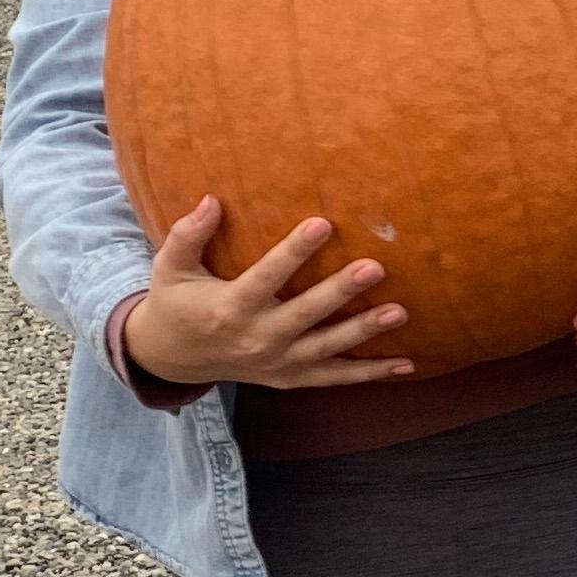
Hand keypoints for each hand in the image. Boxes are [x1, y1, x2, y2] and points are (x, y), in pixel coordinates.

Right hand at [121, 199, 410, 389]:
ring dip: (364, 331)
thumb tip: (212, 199)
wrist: (171, 358)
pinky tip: (406, 363)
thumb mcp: (170, 267)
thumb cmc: (175, 302)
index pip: (266, 276)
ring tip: (400, 312)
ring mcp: (276, 363)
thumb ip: (188, 234)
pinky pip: (334, 377)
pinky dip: (370, 374)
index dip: (294, 251)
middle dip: (340, 292)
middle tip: (376, 267)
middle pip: (305, 314)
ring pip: (327, 348)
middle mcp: (256, 339)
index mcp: (228, 308)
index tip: (322, 223)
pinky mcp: (290, 378)